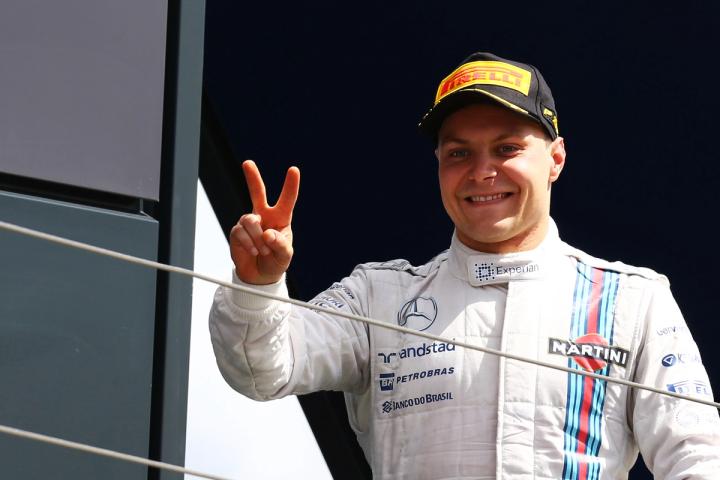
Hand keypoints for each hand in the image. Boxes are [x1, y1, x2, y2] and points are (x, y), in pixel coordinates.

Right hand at [229, 160, 299, 284]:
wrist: (259, 276)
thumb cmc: (276, 261)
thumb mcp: (285, 256)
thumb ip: (280, 245)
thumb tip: (267, 233)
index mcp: (281, 218)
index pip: (287, 199)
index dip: (290, 185)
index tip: (294, 169)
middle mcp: (264, 216)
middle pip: (257, 193)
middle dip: (252, 178)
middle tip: (247, 163)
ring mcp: (249, 223)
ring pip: (250, 220)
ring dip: (257, 238)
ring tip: (263, 250)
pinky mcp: (237, 232)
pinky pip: (241, 232)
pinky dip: (248, 244)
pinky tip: (253, 251)